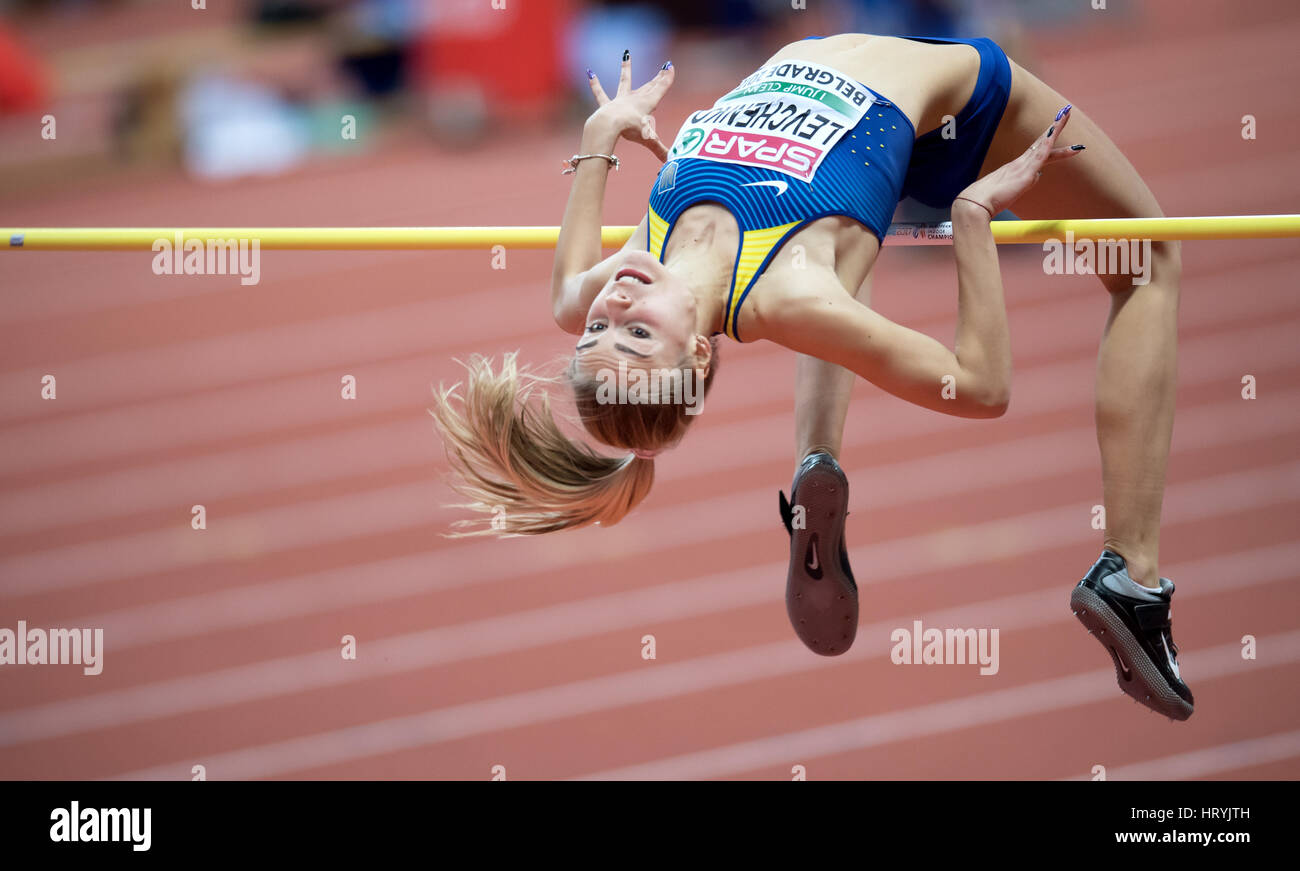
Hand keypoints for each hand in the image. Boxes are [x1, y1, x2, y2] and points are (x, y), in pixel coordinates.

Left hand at [586, 51, 674, 161]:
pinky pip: (600, 93)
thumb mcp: (649, 139)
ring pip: (624, 81)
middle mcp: (634, 98)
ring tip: (626, 55)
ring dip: (626, 68)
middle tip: (663, 68)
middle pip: (648, 86)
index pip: (660, 88)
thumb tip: (670, 162)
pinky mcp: (606, 105)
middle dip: (657, 77)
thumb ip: (660, 150)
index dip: (667, 78)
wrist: (609, 124)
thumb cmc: (630, 129)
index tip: (671, 67)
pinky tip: (589, 72)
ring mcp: (619, 100)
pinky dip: (594, 84)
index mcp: (647, 103)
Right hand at [956, 104, 1084, 216]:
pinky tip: (1054, 131)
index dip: (1048, 139)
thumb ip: (1025, 182)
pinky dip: (1049, 142)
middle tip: (1066, 112)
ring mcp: (1022, 166)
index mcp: (1016, 167)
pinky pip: (1040, 154)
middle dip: (1055, 127)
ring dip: (1056, 128)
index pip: (1037, 150)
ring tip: (1067, 114)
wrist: (976, 204)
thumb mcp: (1011, 191)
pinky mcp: (1024, 173)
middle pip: (1042, 142)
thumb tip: (1038, 175)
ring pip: (1043, 143)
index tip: (1056, 128)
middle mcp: (1020, 162)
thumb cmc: (988, 200)